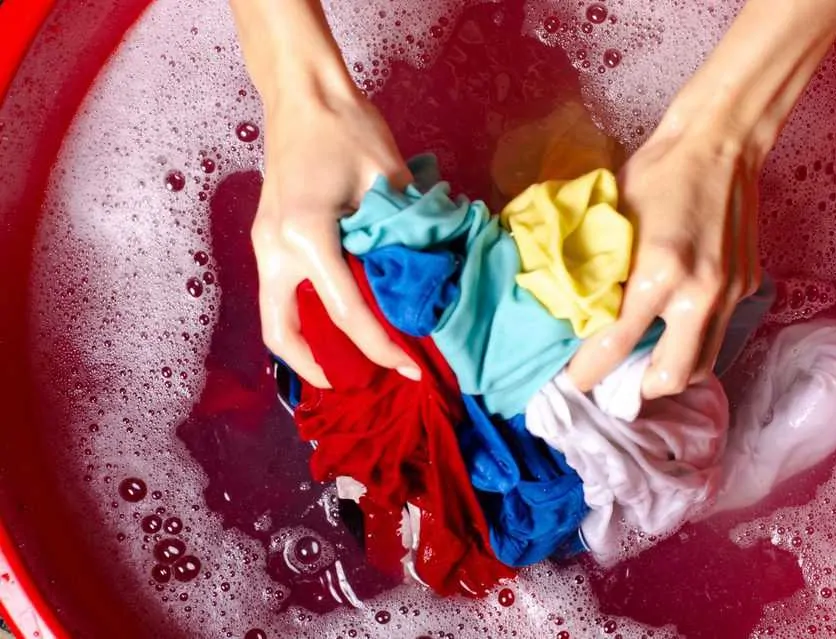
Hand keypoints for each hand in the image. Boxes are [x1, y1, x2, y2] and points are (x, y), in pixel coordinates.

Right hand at [252, 77, 419, 387]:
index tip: (410, 370)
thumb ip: (401, 237)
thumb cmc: (348, 128)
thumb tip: (422, 285)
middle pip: (283, 333)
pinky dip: (303, 318)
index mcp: (306, 234)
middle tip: (359, 384)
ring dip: (305, 347)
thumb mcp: (389, 182)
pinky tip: (335, 322)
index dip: (381, 347)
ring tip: (347, 363)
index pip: (346, 312)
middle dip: (318, 368)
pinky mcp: (267, 236)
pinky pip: (279, 294)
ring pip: (274, 317)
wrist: (304, 92)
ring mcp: (264, 243)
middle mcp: (275, 247)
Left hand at [567, 124, 762, 398]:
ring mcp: (728, 293)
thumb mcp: (613, 221)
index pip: (615, 346)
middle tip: (619, 380)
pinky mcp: (747, 286)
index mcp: (657, 272)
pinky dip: (695, 340)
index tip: (576, 382)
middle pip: (671, 377)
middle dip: (641, 389)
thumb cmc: (656, 174)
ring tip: (648, 361)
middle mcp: (698, 292)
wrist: (720, 144)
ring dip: (672, 371)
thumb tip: (576, 310)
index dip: (589, 372)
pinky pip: (719, 333)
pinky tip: (676, 326)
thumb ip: (599, 270)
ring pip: (702, 364)